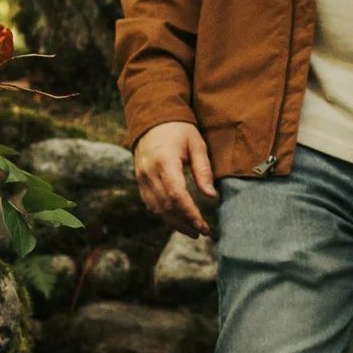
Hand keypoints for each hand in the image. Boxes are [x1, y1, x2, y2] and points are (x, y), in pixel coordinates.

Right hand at [134, 121, 216, 236]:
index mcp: (164, 162)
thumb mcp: (196, 144)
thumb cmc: (179, 130)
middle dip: (185, 222)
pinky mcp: (140, 181)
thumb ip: (203, 170)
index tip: (203, 225)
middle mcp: (149, 172)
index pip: (176, 195)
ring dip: (175, 222)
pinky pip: (150, 203)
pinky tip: (178, 220)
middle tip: (203, 232)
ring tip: (193, 231)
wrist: (152, 120)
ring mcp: (142, 178)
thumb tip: (211, 196)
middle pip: (166, 206)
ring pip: (157, 208)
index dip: (190, 213)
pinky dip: (164, 214)